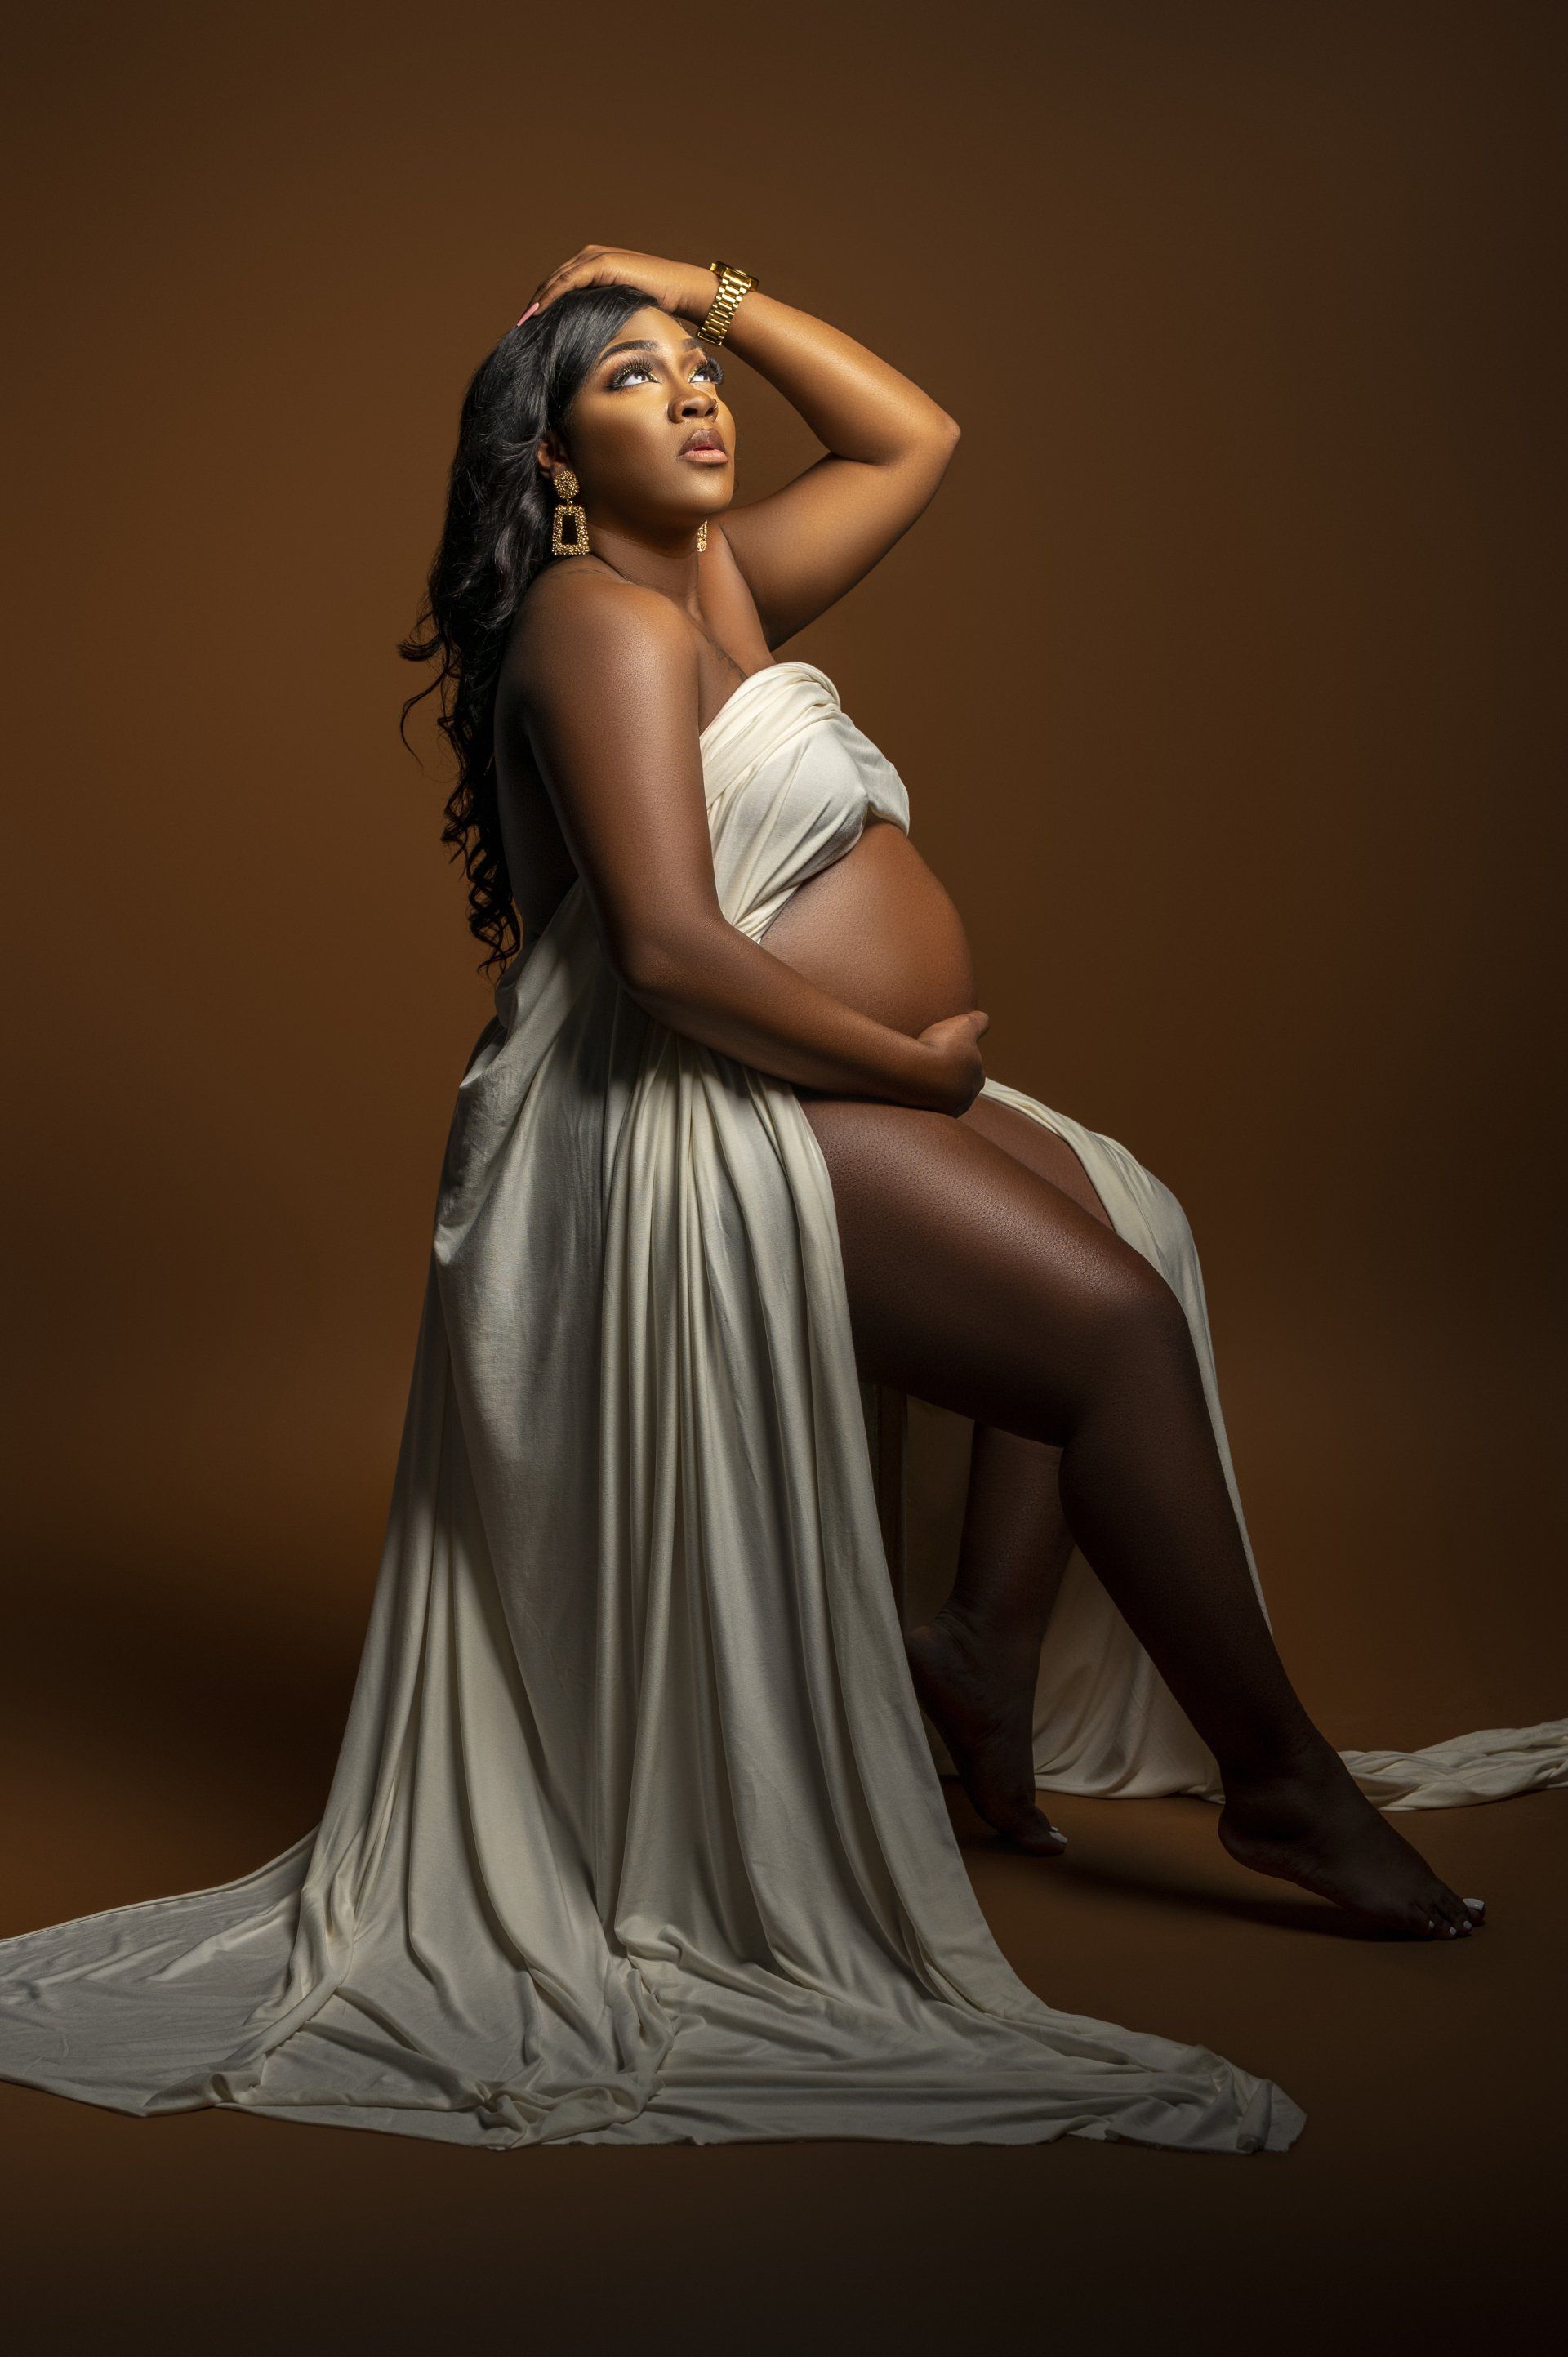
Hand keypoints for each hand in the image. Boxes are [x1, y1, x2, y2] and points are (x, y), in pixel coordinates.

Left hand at [517, 246, 715, 329]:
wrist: (680, 291)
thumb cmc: (656, 305)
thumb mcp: (619, 309)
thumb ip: (600, 312)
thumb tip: (583, 336)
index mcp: (592, 266)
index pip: (559, 285)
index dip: (542, 304)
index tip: (529, 326)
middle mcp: (590, 257)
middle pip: (552, 281)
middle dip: (535, 304)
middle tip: (519, 327)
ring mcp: (595, 257)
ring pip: (556, 280)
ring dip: (538, 301)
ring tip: (524, 322)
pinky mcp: (602, 262)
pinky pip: (568, 281)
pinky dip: (552, 296)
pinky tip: (540, 312)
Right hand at [914, 1009, 989, 1116]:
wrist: (913, 1070)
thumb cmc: (941, 1047)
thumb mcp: (965, 1025)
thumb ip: (979, 1022)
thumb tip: (985, 1019)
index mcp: (977, 1080)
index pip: (972, 1069)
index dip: (959, 1058)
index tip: (944, 1050)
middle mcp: (964, 1100)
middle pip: (956, 1086)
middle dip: (947, 1077)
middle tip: (930, 1062)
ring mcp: (944, 1111)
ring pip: (941, 1098)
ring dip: (933, 1089)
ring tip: (919, 1075)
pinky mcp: (925, 1117)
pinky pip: (923, 1107)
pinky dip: (919, 1098)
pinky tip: (910, 1088)